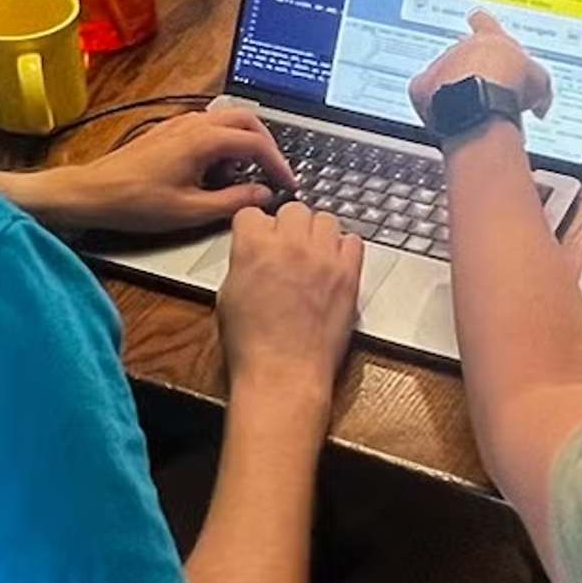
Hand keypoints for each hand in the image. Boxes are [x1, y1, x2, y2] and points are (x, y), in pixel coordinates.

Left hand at [38, 104, 293, 240]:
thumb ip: (234, 202)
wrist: (92, 194)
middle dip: (267, 146)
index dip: (278, 164)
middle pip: (247, 121)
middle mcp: (193, 124)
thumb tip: (263, 195)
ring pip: (227, 121)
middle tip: (275, 172)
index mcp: (203, 140)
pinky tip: (216, 173)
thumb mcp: (191, 211)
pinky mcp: (169, 133)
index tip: (288, 183)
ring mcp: (180, 125)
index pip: (256, 143)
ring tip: (245, 177)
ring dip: (244, 144)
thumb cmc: (135, 203)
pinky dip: (224, 145)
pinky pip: (208, 128)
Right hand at [218, 199, 360, 401]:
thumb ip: (242, 264)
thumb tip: (252, 255)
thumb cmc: (252, 346)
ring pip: (326, 219)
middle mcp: (290, 246)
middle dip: (288, 225)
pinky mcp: (348, 275)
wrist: (283, 373)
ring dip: (317, 232)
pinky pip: (353, 242)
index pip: (253, 213)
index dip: (254, 227)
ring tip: (311, 253)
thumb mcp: (227, 296)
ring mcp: (323, 258)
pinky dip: (343, 248)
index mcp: (253, 247)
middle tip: (286, 245)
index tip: (258, 236)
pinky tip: (333, 263)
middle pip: (294, 209)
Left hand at [408, 10, 553, 126]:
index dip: (482, 22)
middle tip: (482, 87)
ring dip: (451, 86)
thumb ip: (539, 85)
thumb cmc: (510, 86)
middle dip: (469, 68)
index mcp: (490, 39)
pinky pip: (423, 90)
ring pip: (441, 71)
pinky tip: (445, 113)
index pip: (483, 20)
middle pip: (461, 51)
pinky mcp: (422, 86)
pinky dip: (430, 100)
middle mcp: (462, 47)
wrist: (480, 102)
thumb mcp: (539, 82)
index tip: (478, 20)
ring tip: (467, 107)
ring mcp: (439, 64)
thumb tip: (541, 102)